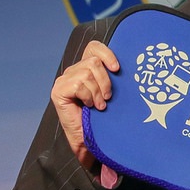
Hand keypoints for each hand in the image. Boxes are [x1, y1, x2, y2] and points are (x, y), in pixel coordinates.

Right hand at [50, 40, 118, 168]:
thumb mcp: (113, 97)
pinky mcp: (58, 91)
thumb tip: (131, 75)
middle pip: (94, 61)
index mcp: (86, 69)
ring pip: (87, 72)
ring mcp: (64, 81)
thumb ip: (116, 81)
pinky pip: (78, 84)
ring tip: (99, 105)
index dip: (107, 53)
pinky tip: (89, 106)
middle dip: (106, 81)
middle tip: (108, 98)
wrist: (91, 141)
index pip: (94, 48)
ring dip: (98, 92)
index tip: (117, 69)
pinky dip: (88, 96)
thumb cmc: (103, 120)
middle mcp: (73, 72)